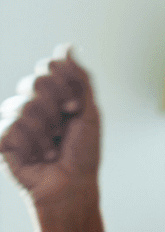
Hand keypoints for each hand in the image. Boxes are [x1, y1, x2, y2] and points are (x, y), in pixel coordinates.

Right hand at [0, 47, 101, 207]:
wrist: (73, 185)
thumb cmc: (84, 152)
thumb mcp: (89, 112)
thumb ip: (80, 78)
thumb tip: (66, 46)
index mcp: (52, 95)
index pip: (48, 67)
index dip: (64, 85)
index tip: (75, 108)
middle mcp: (30, 104)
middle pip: (35, 82)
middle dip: (56, 108)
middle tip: (65, 129)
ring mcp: (13, 121)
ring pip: (24, 107)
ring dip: (47, 132)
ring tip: (54, 149)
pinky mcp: (2, 140)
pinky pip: (11, 127)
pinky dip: (33, 145)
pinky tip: (40, 157)